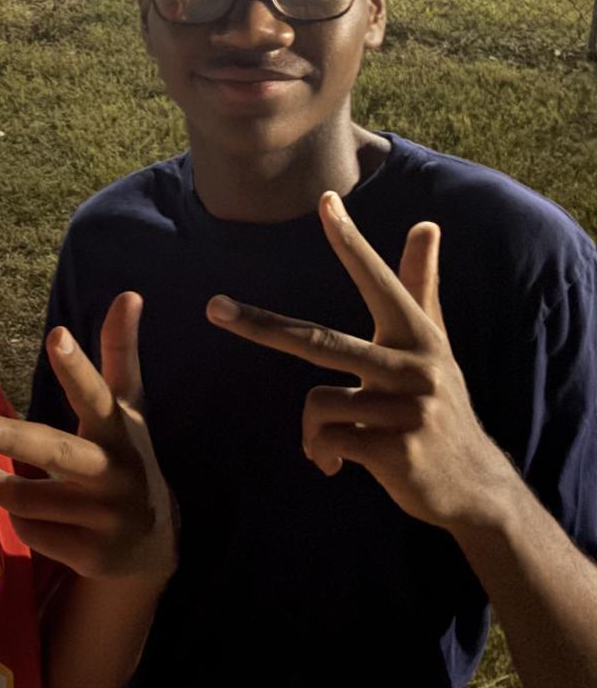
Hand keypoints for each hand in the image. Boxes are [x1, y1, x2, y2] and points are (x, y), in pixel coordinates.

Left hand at [0, 292, 176, 580]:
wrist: (154, 544)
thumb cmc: (127, 458)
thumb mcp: (128, 409)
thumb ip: (120, 354)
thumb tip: (129, 293)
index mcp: (121, 430)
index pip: (96, 393)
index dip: (76, 366)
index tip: (56, 334)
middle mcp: (117, 471)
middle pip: (54, 452)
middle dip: (10, 436)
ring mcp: (106, 517)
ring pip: (29, 499)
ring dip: (2, 486)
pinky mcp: (92, 555)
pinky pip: (32, 533)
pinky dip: (23, 522)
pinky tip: (39, 517)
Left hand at [206, 191, 515, 530]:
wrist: (474, 486)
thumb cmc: (441, 406)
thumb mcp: (434, 345)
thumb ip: (421, 285)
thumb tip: (426, 223)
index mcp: (417, 335)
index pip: (377, 280)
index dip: (349, 242)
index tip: (325, 202)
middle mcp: (414, 365)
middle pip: (319, 341)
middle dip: (260, 325)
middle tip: (213, 308)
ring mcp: (406, 408)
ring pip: (317, 403)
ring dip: (314, 431)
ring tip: (335, 444)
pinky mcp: (396, 450)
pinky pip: (328, 439)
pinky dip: (321, 453)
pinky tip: (338, 465)